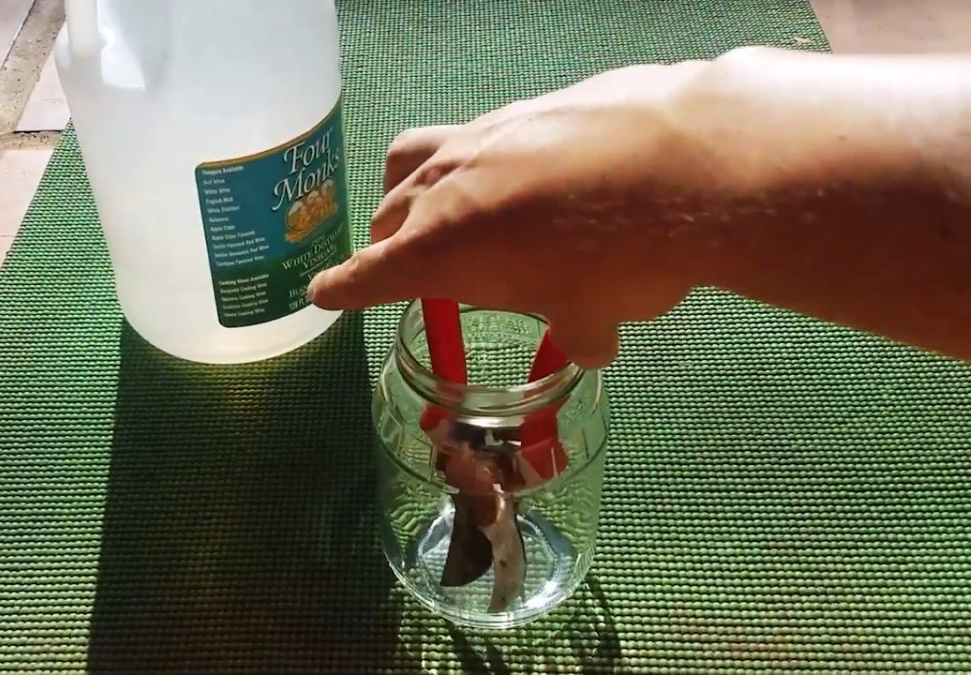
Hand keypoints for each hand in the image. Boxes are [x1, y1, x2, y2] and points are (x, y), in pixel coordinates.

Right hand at [309, 59, 714, 367]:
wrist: (683, 161)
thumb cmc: (619, 259)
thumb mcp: (595, 316)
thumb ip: (581, 331)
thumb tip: (594, 343)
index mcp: (437, 250)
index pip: (367, 275)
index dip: (344, 289)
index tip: (324, 293)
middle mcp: (443, 186)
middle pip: (388, 214)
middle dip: (390, 242)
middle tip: (411, 263)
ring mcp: (482, 135)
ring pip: (418, 157)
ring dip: (418, 185)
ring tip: (444, 202)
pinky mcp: (527, 104)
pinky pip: (484, 133)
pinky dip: (490, 158)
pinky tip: (535, 172)